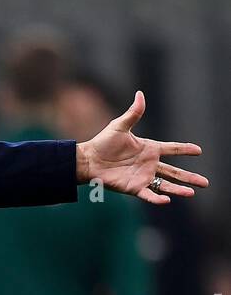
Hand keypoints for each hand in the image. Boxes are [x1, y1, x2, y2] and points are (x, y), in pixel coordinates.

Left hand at [76, 91, 207, 203]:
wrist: (89, 160)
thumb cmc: (103, 142)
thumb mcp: (120, 125)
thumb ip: (134, 113)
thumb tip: (140, 94)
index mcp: (149, 149)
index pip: (172, 149)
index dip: (185, 149)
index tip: (199, 151)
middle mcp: (149, 164)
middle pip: (174, 172)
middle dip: (189, 177)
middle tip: (205, 183)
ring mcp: (143, 177)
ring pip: (165, 185)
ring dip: (178, 189)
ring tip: (192, 193)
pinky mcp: (133, 188)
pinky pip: (148, 194)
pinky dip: (157, 198)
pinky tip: (167, 200)